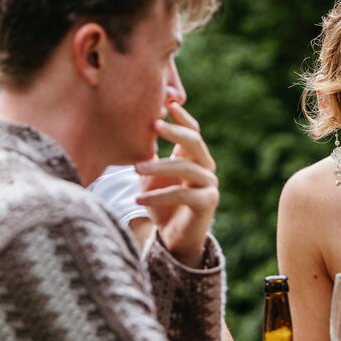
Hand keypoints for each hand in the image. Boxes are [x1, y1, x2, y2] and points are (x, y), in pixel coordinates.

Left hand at [135, 102, 218, 266]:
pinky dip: (159, 196)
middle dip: (174, 131)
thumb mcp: (151, 175)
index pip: (192, 130)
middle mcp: (206, 167)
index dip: (182, 117)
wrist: (173, 237)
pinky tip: (138, 199)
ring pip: (186, 167)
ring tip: (136, 168)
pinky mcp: (208, 203)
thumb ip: (148, 153)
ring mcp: (210, 185)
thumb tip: (131, 127)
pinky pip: (183, 195)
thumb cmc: (161, 202)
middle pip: (194, 142)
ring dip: (159, 166)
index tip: (166, 103)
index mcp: (194, 156)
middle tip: (154, 125)